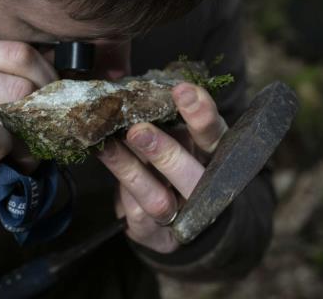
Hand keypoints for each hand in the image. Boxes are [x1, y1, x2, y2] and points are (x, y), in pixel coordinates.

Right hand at [0, 39, 57, 249]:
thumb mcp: (7, 101)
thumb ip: (30, 79)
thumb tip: (69, 71)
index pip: (19, 53)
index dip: (47, 84)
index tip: (48, 109)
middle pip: (17, 85)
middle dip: (37, 121)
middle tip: (30, 141)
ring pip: (5, 111)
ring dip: (22, 143)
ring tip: (11, 154)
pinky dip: (1, 151)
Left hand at [96, 82, 227, 252]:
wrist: (180, 216)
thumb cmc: (176, 161)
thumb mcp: (178, 134)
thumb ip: (164, 116)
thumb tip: (132, 87)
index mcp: (214, 157)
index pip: (214, 136)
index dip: (201, 114)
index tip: (182, 90)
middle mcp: (203, 190)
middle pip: (191, 176)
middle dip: (164, 152)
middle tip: (138, 130)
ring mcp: (181, 217)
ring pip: (158, 200)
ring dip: (132, 172)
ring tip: (108, 147)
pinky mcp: (157, 236)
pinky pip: (136, 216)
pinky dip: (121, 192)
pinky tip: (107, 169)